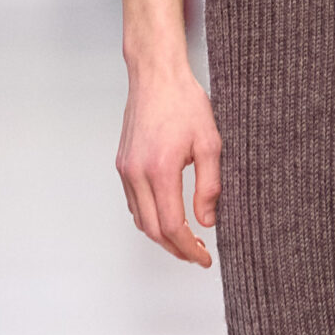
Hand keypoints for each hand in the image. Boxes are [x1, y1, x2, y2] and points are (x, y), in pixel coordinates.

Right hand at [116, 66, 220, 266]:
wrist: (156, 76)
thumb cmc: (184, 102)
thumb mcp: (210, 143)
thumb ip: (209, 186)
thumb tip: (207, 220)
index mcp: (160, 170)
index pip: (172, 226)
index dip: (189, 248)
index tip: (204, 258)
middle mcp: (137, 173)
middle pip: (152, 230)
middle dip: (175, 249)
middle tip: (197, 255)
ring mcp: (126, 169)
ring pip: (140, 219)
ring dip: (161, 236)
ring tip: (186, 240)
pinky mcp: (123, 164)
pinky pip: (133, 203)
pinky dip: (149, 217)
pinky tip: (167, 216)